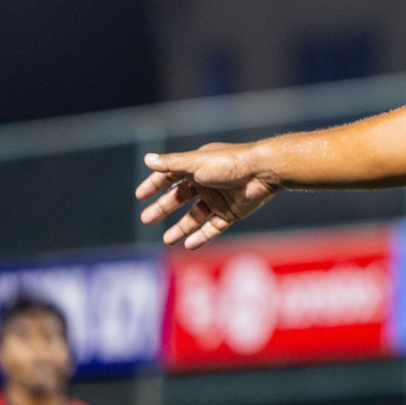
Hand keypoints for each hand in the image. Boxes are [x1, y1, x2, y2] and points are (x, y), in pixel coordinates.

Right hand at [136, 142, 281, 248]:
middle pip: (180, 197)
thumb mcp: (197, 162)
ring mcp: (220, 198)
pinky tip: (189, 245)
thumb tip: (147, 159)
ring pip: (196, 216)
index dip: (155, 185)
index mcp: (197, 167)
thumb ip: (172, 164)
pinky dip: (202, 236)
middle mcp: (207, 182)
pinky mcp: (232, 212)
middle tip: (147, 219)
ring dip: (182, 227)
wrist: (264, 172)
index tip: (141, 196)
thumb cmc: (230, 163)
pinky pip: (214, 227)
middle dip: (163, 208)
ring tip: (168, 240)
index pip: (171, 176)